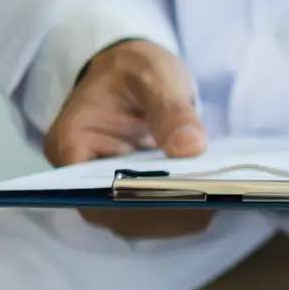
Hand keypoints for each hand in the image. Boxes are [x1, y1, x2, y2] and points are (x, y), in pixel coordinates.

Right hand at [44, 39, 212, 240]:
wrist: (131, 71)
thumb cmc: (133, 69)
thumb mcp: (153, 76)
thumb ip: (170, 109)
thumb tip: (190, 148)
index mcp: (70, 144)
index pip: (93, 192)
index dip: (136, 201)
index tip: (179, 194)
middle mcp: (77, 176)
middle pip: (117, 214)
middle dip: (164, 210)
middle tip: (212, 198)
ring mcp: (103, 188)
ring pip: (138, 221)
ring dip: (177, 214)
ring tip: (218, 197)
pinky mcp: (129, 192)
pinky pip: (152, 213)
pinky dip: (182, 208)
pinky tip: (212, 195)